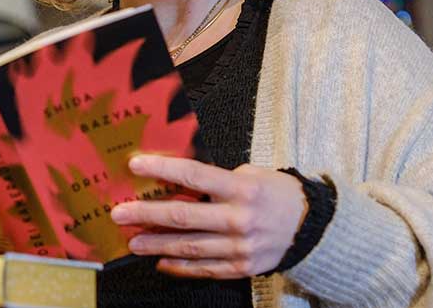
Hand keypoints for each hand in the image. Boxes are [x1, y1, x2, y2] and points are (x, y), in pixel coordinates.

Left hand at [110, 155, 306, 278]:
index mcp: (241, 188)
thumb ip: (218, 179)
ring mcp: (240, 245)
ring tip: (133, 241)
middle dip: (146, 214)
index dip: (162, 169)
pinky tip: (161, 261)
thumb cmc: (277, 194)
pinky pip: (204, 268)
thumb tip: (179, 180)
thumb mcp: (252, 174)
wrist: (313, 226)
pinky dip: (180, 266)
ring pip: (189, 246)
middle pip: (183, 215)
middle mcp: (239, 218)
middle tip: (120, 213)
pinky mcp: (242, 266)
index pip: (194, 175)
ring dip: (157, 244)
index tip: (136, 165)